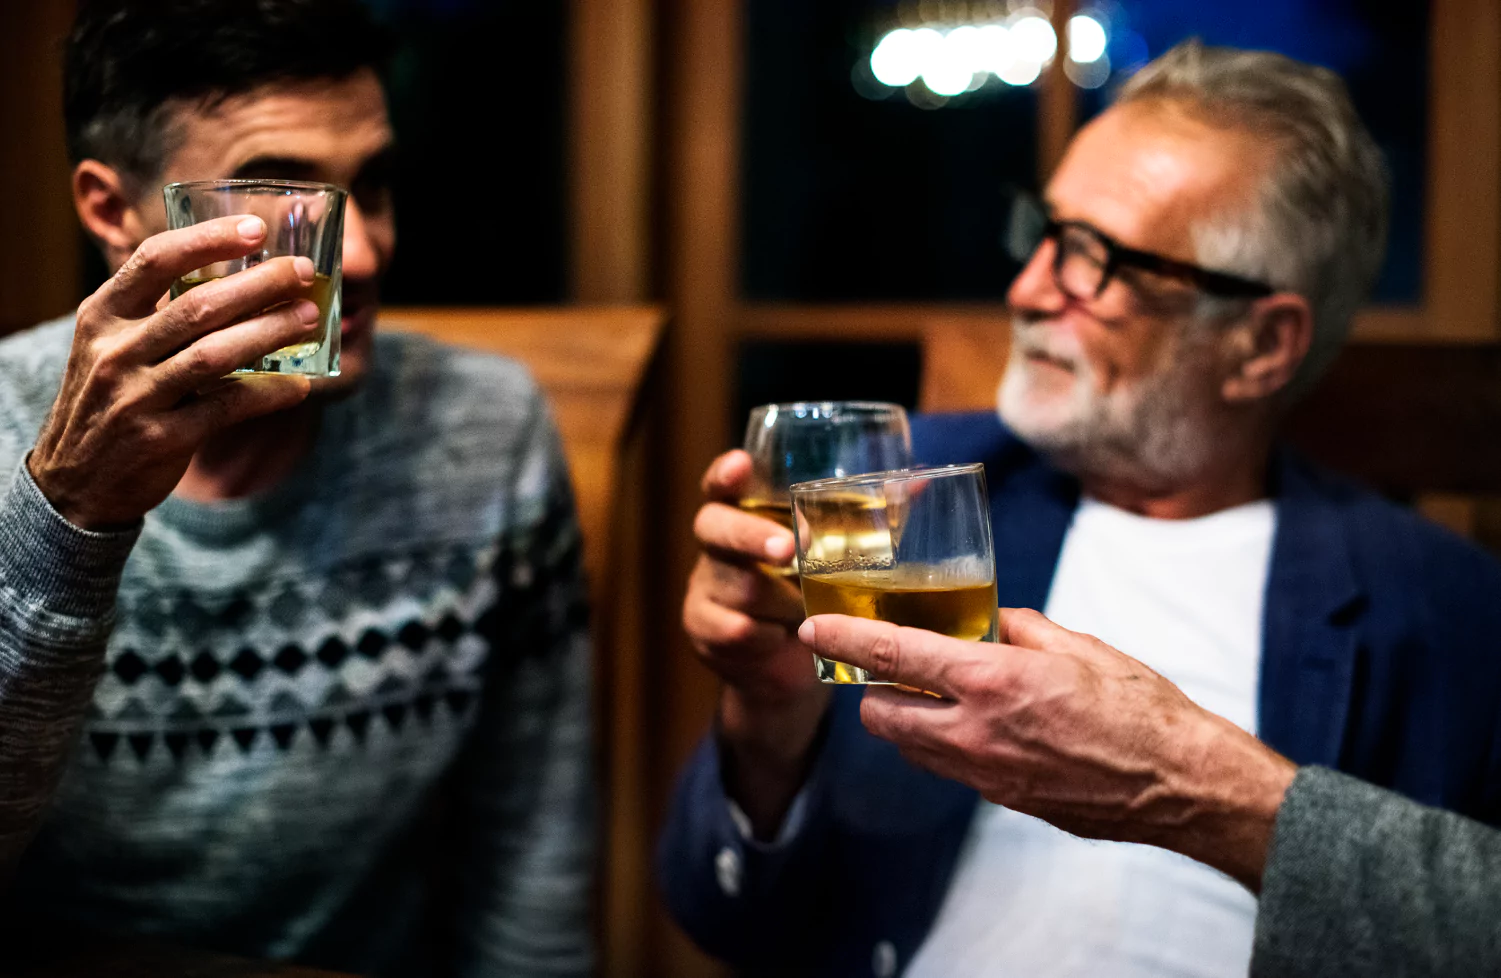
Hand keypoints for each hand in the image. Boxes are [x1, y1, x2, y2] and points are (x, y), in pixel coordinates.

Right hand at [28, 216, 318, 529]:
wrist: (73, 481)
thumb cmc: (110, 400)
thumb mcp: (111, 346)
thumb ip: (157, 314)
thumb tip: (242, 281)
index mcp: (102, 315)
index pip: (154, 260)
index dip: (207, 239)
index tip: (256, 228)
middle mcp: (114, 351)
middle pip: (197, 306)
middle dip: (259, 284)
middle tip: (304, 272)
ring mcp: (135, 397)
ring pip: (215, 355)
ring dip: (270, 332)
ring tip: (311, 318)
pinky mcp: (161, 438)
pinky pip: (226, 408)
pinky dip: (268, 394)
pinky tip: (300, 385)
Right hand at [682, 450, 830, 835]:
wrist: (786, 668)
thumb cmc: (813, 595)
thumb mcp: (832, 557)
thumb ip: (864, 521)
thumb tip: (917, 485)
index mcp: (744, 515)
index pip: (722, 485)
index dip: (726, 473)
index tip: (741, 465)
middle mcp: (717, 545)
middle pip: (715, 528)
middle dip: (753, 537)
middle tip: (789, 550)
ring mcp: (705, 587)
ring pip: (741, 587)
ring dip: (782, 600)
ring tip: (805, 608)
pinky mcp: (705, 629)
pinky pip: (739, 630)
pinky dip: (770, 636)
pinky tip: (782, 639)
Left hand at [797, 609, 1296, 890]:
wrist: (1179, 784)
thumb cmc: (1139, 708)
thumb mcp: (1079, 646)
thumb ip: (1019, 628)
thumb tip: (989, 619)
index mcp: (992, 680)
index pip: (892, 654)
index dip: (843, 639)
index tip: (812, 627)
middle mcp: (975, 731)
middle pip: (880, 714)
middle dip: (868, 689)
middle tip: (882, 666)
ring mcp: (984, 773)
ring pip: (908, 747)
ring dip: (903, 718)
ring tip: (929, 693)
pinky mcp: (1001, 798)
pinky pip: (947, 768)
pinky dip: (942, 743)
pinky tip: (974, 723)